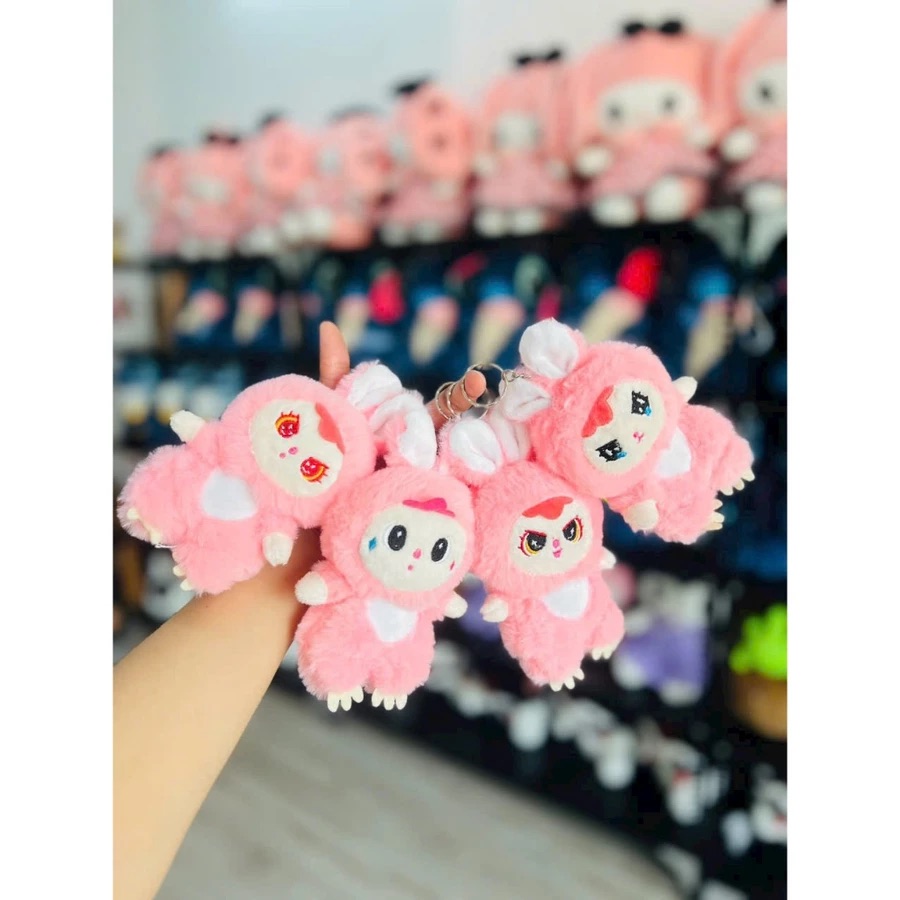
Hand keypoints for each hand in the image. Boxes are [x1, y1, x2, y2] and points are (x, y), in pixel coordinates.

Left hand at [260, 322, 487, 590]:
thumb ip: (329, 384)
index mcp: (396, 456)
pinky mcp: (401, 570)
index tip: (480, 378)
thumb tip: (329, 325)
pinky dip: (442, 600)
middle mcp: (411, 490)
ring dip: (467, 542)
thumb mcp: (318, 441)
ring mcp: (410, 530)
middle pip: (449, 471)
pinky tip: (458, 610)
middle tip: (476, 464)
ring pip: (450, 532)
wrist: (273, 567)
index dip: (457, 401)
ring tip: (485, 545)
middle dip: (472, 462)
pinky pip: (428, 584)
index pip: (434, 423)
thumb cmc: (299, 496)